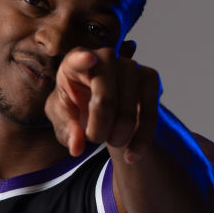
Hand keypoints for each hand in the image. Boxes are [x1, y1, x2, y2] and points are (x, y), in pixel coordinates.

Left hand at [45, 42, 161, 162]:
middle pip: (104, 99)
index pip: (77, 60)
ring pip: (128, 111)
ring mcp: (130, 65)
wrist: (104, 107)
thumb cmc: (77, 107)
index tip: (88, 59)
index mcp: (74, 63)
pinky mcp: (150, 77)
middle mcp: (104, 57)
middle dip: (99, 130)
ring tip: (110, 139)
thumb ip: (66, 130)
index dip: (82, 60)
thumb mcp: (63, 119)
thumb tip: (76, 147)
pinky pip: (150, 115)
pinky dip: (140, 140)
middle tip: (95, 139)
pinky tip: (131, 155)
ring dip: (118, 136)